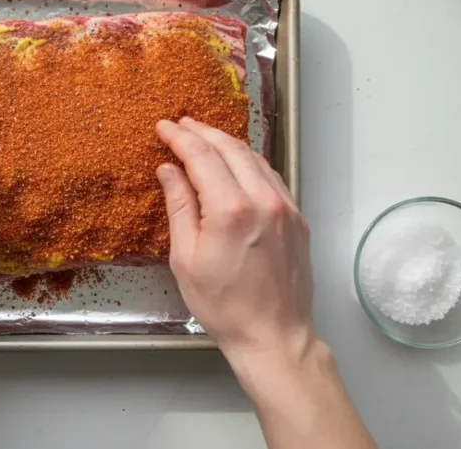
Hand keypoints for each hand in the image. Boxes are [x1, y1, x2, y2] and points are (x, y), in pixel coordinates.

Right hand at [155, 117, 313, 358]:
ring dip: (226, 143)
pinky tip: (235, 164)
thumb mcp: (186, 258)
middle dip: (202, 132)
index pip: (201, 156)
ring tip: (204, 138)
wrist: (274, 336)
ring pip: (254, 158)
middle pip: (230, 148)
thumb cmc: (224, 306)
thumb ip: (179, 207)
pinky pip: (271, 176)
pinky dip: (249, 162)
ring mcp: (285, 207)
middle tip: (180, 125)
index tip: (163, 127)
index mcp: (230, 210)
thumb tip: (169, 171)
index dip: (179, 137)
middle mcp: (263, 200)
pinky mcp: (297, 218)